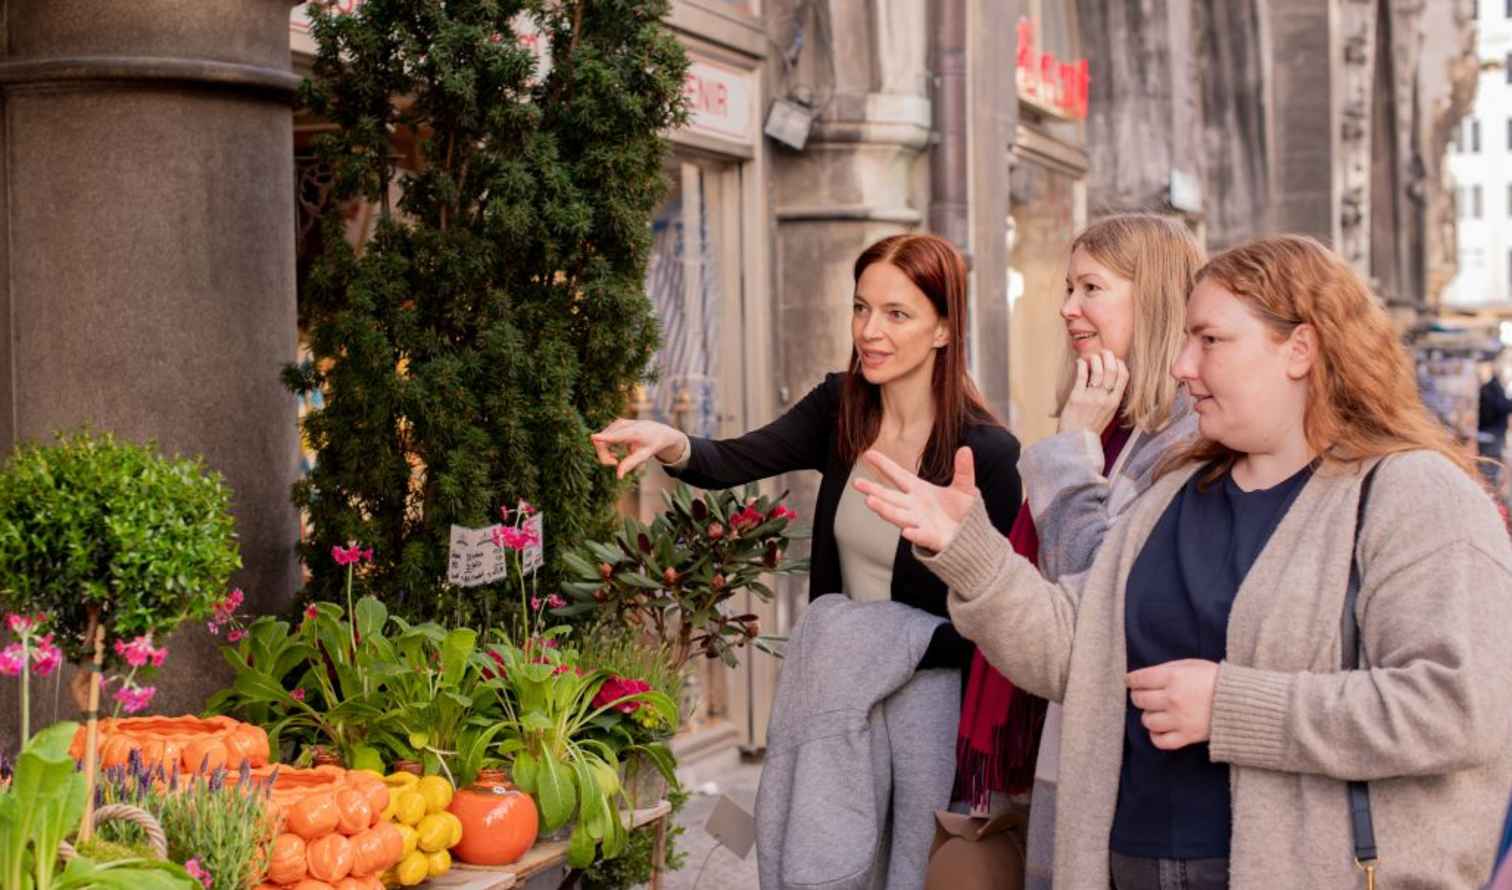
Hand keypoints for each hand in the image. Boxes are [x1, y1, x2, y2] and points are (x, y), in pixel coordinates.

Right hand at [589, 419, 686, 478]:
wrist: (659, 431)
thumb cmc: (652, 444)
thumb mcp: (644, 455)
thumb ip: (631, 464)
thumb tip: (618, 476)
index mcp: (633, 432)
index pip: (615, 436)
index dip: (603, 437)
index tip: (593, 437)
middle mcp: (623, 424)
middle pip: (602, 442)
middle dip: (604, 457)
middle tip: (615, 465)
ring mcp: (617, 423)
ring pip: (600, 441)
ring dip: (605, 454)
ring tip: (617, 461)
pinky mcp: (615, 424)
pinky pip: (603, 439)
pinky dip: (606, 449)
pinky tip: (615, 454)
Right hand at [853, 447, 978, 552]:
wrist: (971, 537)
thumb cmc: (963, 513)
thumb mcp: (965, 488)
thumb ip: (964, 470)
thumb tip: (966, 449)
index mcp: (919, 491)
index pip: (898, 476)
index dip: (884, 465)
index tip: (868, 454)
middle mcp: (914, 507)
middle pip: (890, 497)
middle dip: (874, 490)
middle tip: (857, 483)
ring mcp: (920, 523)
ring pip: (898, 515)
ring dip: (885, 509)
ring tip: (870, 501)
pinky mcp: (932, 538)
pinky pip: (921, 535)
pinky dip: (914, 533)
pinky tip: (906, 531)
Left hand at [1058, 349, 1128, 434]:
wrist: (1076, 442)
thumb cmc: (1090, 428)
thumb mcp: (1108, 414)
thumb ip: (1110, 398)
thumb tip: (1110, 380)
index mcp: (1115, 402)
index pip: (1124, 376)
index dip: (1120, 364)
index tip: (1114, 359)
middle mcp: (1105, 398)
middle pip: (1111, 370)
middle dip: (1108, 356)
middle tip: (1103, 352)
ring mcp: (1091, 397)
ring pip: (1097, 370)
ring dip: (1094, 359)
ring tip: (1091, 357)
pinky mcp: (1076, 397)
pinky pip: (1081, 376)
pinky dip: (1081, 365)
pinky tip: (1080, 362)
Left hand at [1126, 659, 1218, 750]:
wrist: (1240, 701)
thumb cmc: (1215, 679)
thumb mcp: (1191, 664)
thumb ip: (1166, 669)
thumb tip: (1143, 676)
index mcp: (1173, 677)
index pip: (1138, 679)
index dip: (1131, 680)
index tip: (1132, 681)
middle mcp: (1172, 698)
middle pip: (1139, 700)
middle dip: (1139, 696)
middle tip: (1146, 695)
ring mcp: (1178, 719)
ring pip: (1147, 720)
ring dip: (1149, 715)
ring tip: (1157, 711)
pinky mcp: (1186, 736)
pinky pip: (1159, 741)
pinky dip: (1156, 736)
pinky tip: (1161, 728)